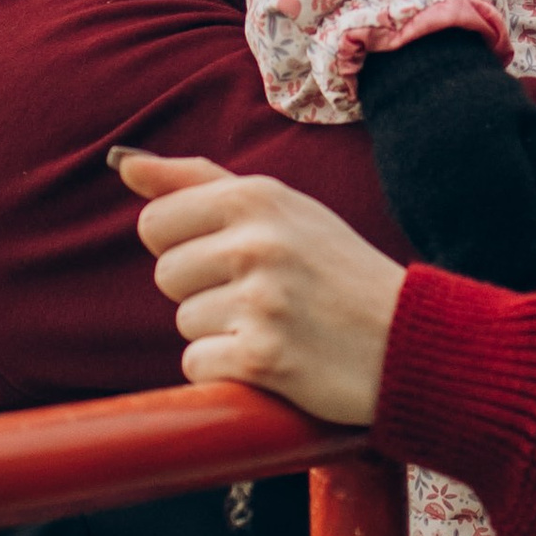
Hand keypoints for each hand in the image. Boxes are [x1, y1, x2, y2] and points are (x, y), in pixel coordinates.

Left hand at [114, 150, 405, 422]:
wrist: (411, 341)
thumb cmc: (338, 272)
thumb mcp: (283, 209)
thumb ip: (199, 182)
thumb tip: (124, 164)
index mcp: (257, 196)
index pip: (156, 223)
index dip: (188, 248)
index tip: (236, 259)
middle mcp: (257, 242)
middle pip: (167, 275)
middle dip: (204, 292)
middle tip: (267, 296)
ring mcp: (261, 300)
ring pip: (185, 322)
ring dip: (222, 333)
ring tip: (280, 325)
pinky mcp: (263, 357)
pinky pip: (197, 364)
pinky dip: (229, 370)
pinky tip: (276, 359)